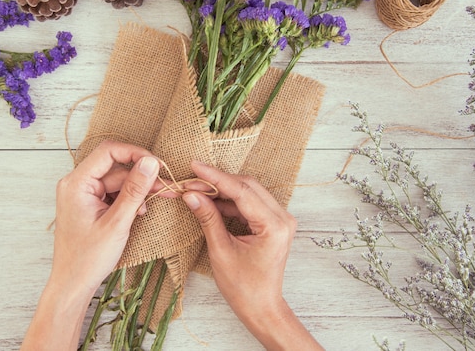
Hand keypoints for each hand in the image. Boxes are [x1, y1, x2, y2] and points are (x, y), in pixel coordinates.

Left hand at [52, 140, 161, 294]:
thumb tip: (150, 163)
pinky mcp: (89, 204)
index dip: (135, 153)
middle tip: (165, 187)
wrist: (73, 284)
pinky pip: (113, 193)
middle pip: (115, 168)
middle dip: (141, 177)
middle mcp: (76, 184)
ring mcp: (82, 194)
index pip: (108, 152)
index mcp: (76, 183)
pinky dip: (128, 200)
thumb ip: (135, 190)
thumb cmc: (88, 258)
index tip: (157, 165)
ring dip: (137, 191)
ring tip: (154, 202)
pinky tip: (139, 212)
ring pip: (117, 181)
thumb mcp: (117, 222)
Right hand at [182, 161, 321, 350]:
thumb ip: (208, 219)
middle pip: (247, 186)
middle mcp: (282, 218)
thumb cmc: (244, 288)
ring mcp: (280, 219)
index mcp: (274, 225)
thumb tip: (191, 194)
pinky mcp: (273, 223)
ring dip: (223, 190)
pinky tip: (210, 200)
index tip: (195, 166)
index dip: (216, 177)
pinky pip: (250, 203)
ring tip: (197, 189)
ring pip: (248, 192)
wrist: (262, 308)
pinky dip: (230, 201)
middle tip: (191, 179)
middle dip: (218, 182)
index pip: (241, 191)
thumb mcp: (221, 252)